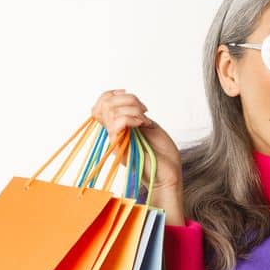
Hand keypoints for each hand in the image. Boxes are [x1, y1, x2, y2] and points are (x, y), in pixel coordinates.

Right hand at [91, 89, 186, 224]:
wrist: (169, 174)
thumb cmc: (162, 153)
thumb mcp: (149, 126)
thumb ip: (135, 115)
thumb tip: (125, 100)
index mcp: (118, 127)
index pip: (101, 105)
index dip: (112, 94)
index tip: (130, 95)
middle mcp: (113, 133)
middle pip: (105, 104)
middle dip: (128, 100)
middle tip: (144, 111)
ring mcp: (115, 140)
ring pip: (111, 111)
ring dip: (133, 109)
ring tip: (146, 121)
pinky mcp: (120, 147)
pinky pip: (117, 123)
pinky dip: (133, 118)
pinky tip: (144, 124)